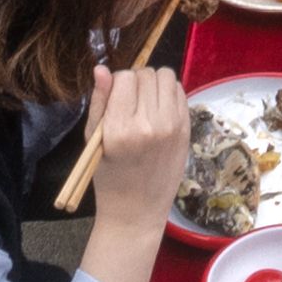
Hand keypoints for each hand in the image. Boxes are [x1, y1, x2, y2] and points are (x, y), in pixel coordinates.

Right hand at [83, 60, 192, 237]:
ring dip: (155, 85)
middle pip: (146, 74)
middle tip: (131, 104)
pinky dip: (169, 95)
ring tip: (146, 105)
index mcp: (121, 128)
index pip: (124, 77)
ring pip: (167, 77)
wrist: (136, 213)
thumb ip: (99, 102)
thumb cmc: (109, 178)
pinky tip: (160, 112)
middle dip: (136, 83)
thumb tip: (101, 68)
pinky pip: (181, 92)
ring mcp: (172, 127)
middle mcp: (150, 125)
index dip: (117, 84)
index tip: (115, 100)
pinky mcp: (186, 131)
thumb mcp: (95, 141)